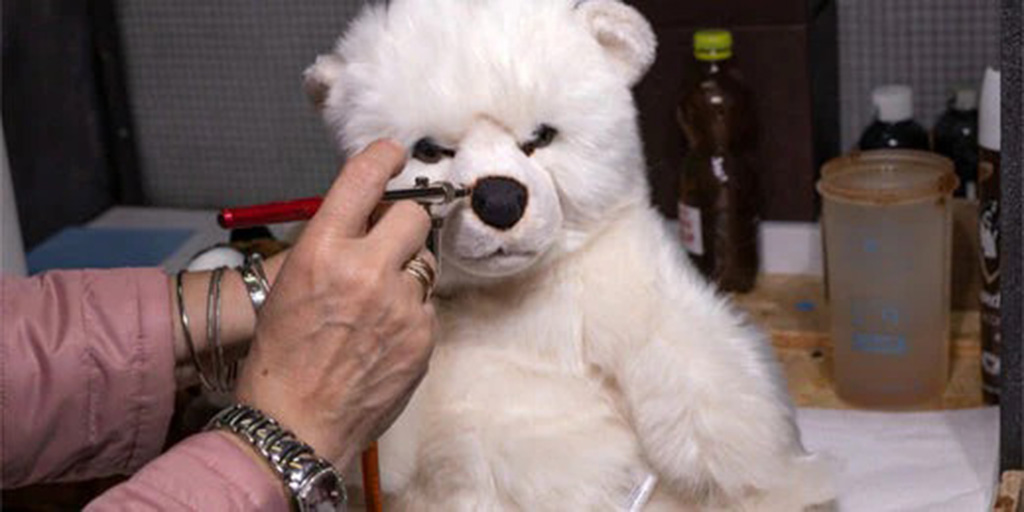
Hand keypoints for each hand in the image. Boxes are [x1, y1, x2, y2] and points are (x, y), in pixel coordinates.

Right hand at [234, 140, 436, 467]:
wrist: (295, 424)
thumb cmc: (282, 359)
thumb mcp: (292, 282)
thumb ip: (332, 244)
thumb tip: (366, 218)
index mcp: (323, 250)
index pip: (363, 179)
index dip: (382, 158)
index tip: (392, 154)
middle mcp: (366, 270)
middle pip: (413, 214)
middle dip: (402, 224)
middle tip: (386, 244)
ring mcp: (400, 305)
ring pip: (424, 262)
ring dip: (406, 272)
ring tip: (376, 305)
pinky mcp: (422, 336)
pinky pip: (426, 306)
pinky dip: (410, 313)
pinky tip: (383, 336)